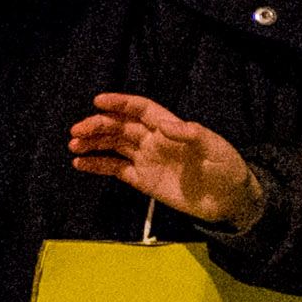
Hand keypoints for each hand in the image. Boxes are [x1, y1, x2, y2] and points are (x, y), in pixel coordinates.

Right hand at [67, 92, 266, 233]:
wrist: (229, 201)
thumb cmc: (227, 169)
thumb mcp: (215, 148)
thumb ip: (192, 134)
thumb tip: (166, 125)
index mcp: (171, 127)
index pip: (141, 110)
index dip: (121, 103)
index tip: (98, 101)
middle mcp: (154, 140)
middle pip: (121, 127)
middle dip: (98, 126)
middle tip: (76, 131)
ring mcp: (147, 160)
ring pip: (114, 146)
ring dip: (92, 143)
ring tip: (73, 146)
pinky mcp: (143, 180)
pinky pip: (116, 169)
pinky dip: (97, 165)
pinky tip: (79, 163)